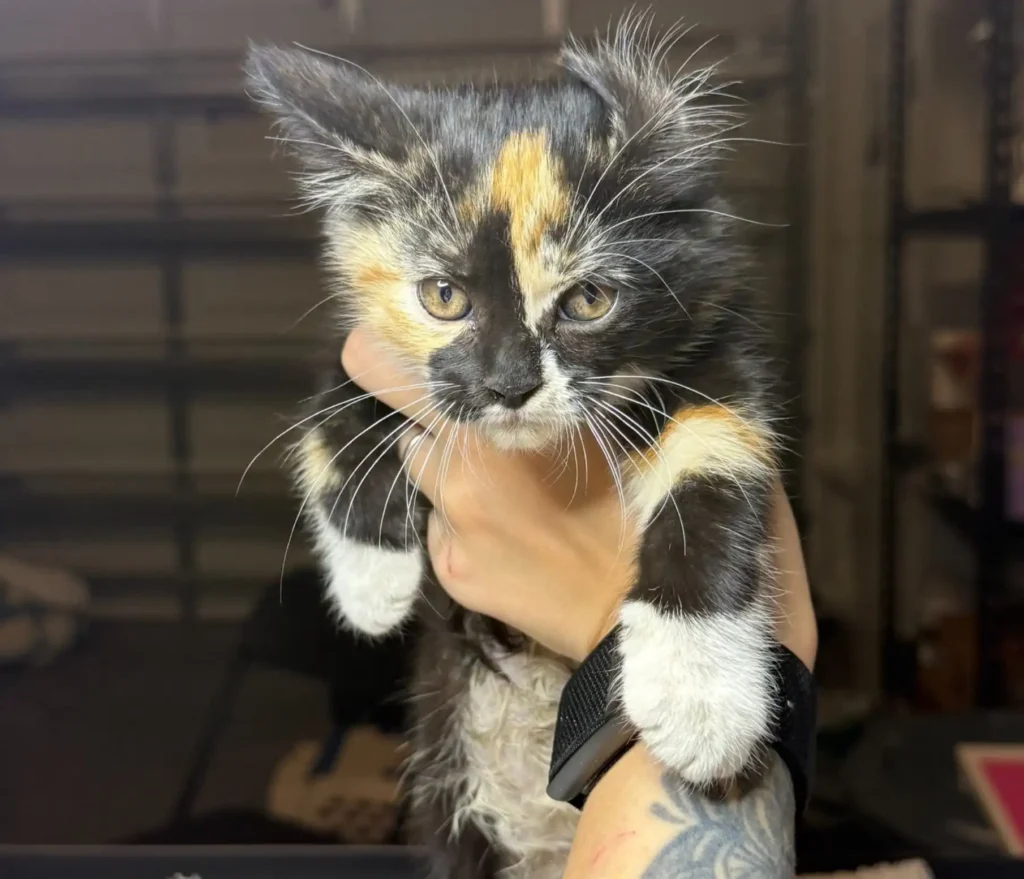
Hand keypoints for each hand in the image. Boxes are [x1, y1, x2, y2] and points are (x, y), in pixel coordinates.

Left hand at [342, 330, 816, 669]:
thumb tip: (518, 376)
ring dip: (450, 482)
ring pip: (429, 486)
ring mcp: (451, 535)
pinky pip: (441, 532)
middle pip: (414, 436)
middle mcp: (461, 483)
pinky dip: (462, 527)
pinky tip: (513, 541)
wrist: (631, 619)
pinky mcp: (451, 575)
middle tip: (485, 443)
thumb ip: (551, 404)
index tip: (361, 345)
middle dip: (438, 432)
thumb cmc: (633, 515)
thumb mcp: (607, 439)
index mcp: (501, 438)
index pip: (409, 385)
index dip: (379, 360)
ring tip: (508, 500)